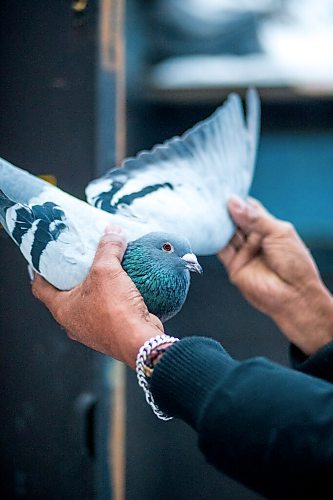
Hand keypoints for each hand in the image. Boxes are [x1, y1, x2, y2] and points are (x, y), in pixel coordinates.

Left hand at [31, 226, 163, 368]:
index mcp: (62, 309)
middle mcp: (73, 323)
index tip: (45, 259)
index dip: (40, 272)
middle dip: (71, 278)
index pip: (40, 288)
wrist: (140, 340)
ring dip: (94, 289)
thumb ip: (108, 248)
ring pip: (87, 304)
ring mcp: (92, 330)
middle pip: (65, 296)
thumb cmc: (114, 310)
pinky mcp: (110, 332)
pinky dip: (111, 298)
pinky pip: (106, 311)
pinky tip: (121, 286)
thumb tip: (113, 231)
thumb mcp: (107, 271)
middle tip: (79, 260)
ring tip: (103, 270)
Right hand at [218, 196, 332, 354]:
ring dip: (218, 223)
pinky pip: (220, 250)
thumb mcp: (278, 232)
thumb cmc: (295, 264)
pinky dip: (213, 239)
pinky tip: (208, 228)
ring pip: (226, 234)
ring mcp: (244, 253)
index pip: (249, 209)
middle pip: (235, 220)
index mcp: (269, 228)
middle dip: (225, 211)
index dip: (238, 201)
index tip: (225, 192)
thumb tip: (233, 202)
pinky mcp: (234, 266)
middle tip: (212, 199)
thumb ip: (254, 218)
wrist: (294, 295)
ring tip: (208, 210)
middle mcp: (255, 240)